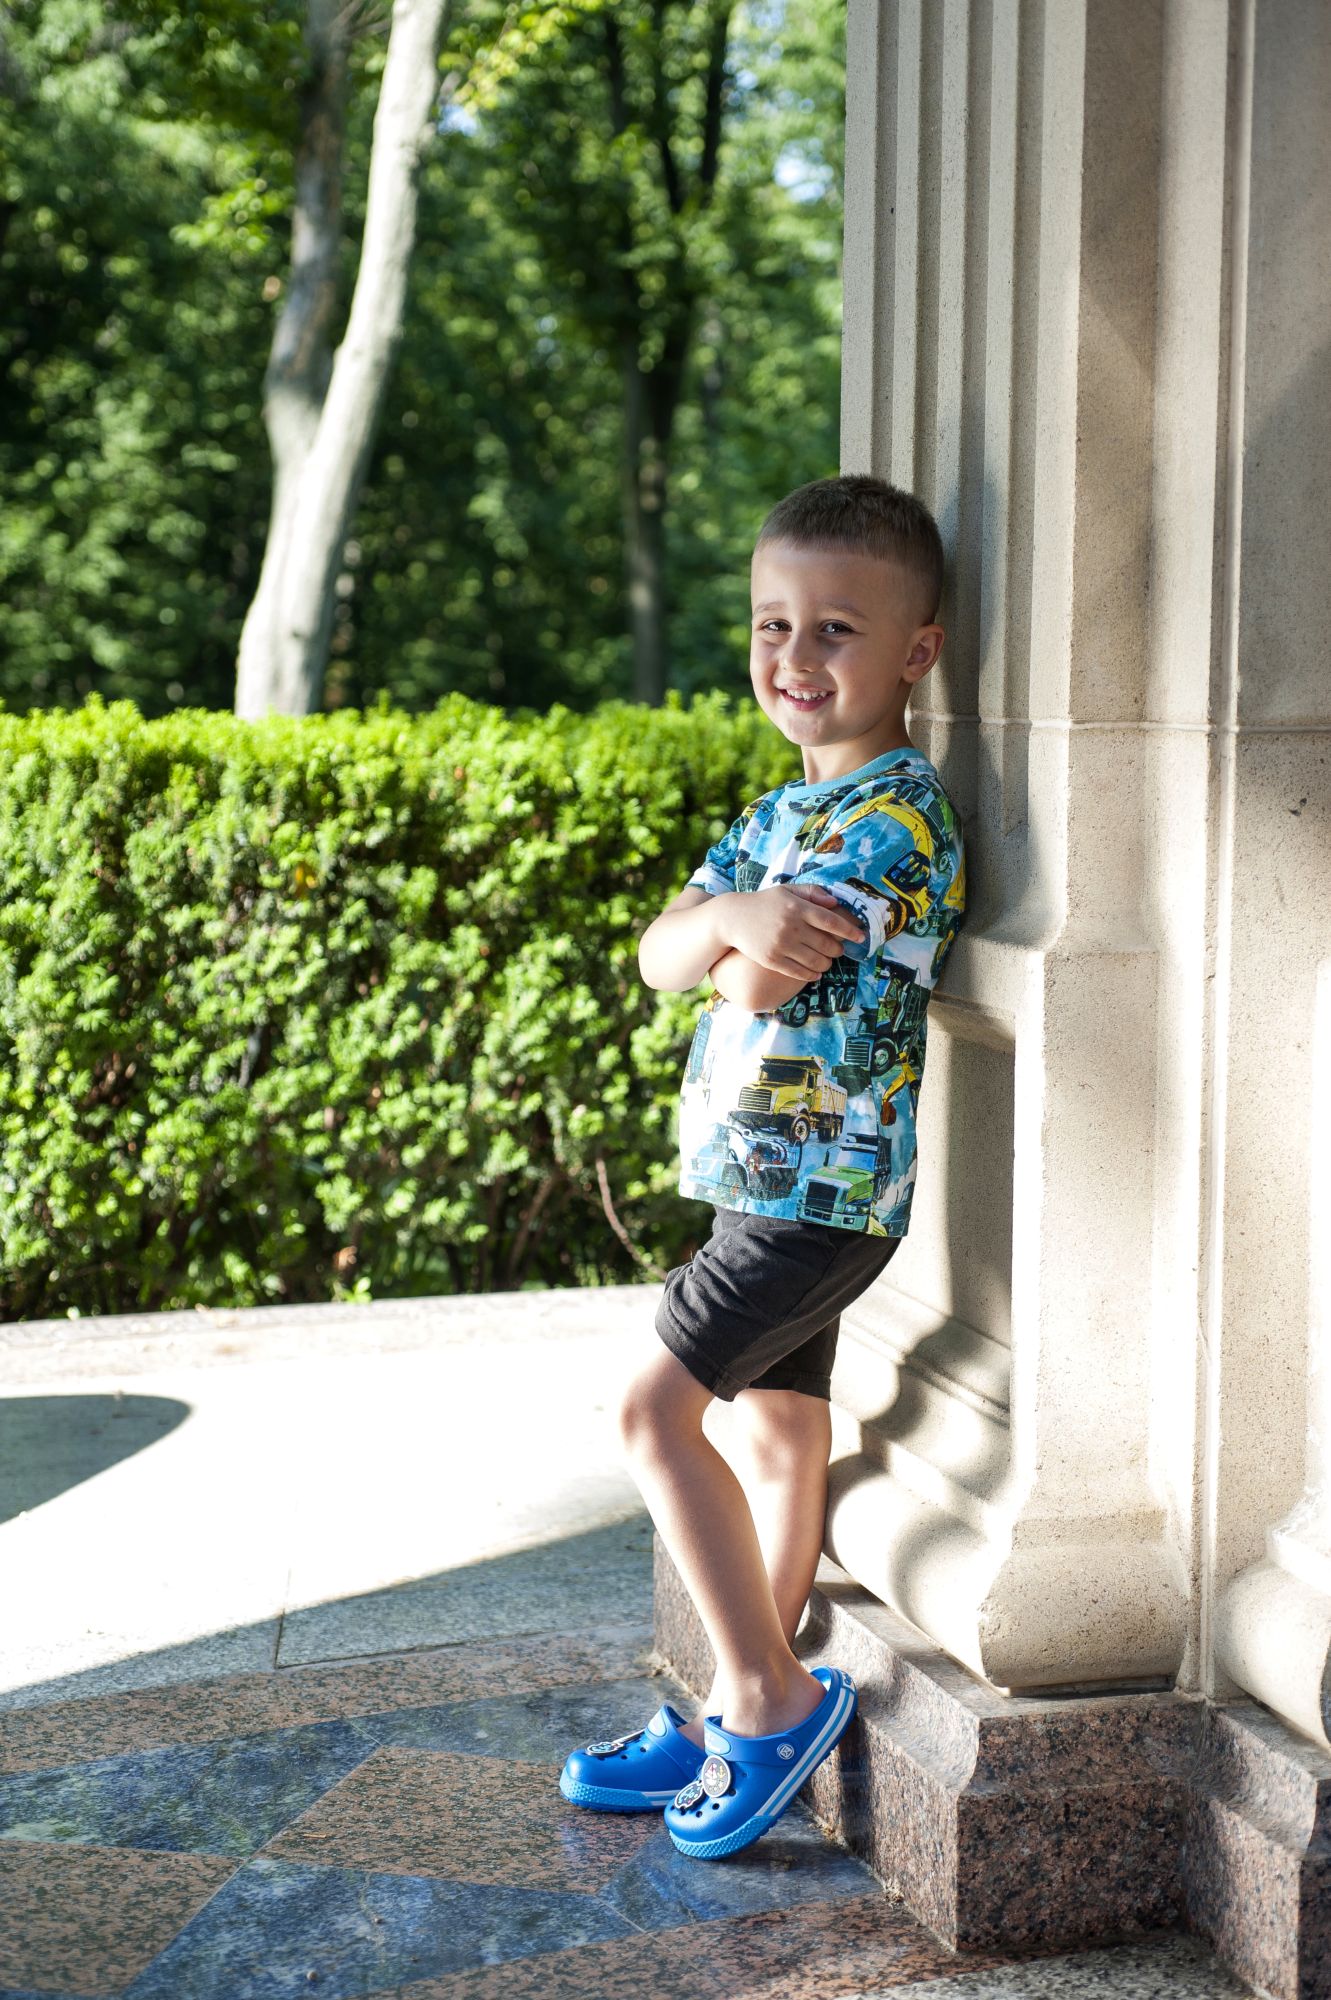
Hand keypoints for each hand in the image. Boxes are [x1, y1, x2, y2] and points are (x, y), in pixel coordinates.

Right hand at [716, 882, 865, 980]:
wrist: (732, 918)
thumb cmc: (764, 903)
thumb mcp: (786, 890)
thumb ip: (811, 892)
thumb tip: (835, 903)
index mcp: (797, 907)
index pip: (831, 921)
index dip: (849, 931)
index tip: (860, 936)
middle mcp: (791, 926)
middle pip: (827, 944)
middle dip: (838, 950)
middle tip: (839, 950)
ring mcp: (781, 944)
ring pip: (816, 962)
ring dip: (827, 964)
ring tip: (827, 961)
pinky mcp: (772, 960)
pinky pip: (799, 972)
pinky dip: (812, 975)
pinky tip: (815, 973)